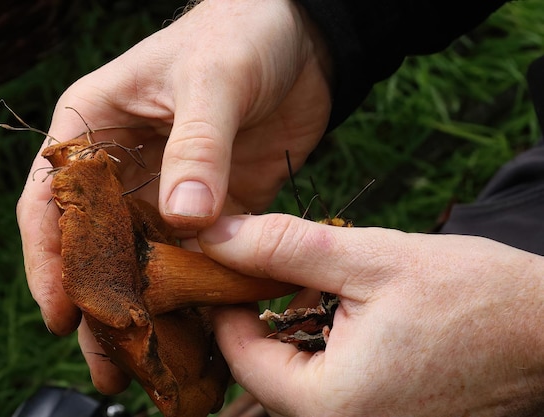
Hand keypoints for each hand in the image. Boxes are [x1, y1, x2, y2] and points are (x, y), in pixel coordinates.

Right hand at [16, 0, 331, 392]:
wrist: (301, 40)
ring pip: (149, 256)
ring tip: (149, 360)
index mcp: (96, 125)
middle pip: (100, 242)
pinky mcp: (215, 203)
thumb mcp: (212, 80)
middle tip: (107, 359)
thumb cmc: (241, 33)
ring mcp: (170, 188)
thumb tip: (184, 220)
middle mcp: (126, 164)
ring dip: (150, 305)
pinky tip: (202, 324)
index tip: (62, 311)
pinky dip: (200, 287)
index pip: (54, 199)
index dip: (50, 258)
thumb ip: (197, 148)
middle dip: (100, 300)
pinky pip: (201, 253)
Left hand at [199, 214, 543, 415]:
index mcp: (331, 405)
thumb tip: (214, 234)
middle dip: (261, 312)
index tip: (228, 261)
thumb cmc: (474, 297)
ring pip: (295, 376)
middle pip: (264, 369)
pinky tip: (340, 309)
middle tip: (270, 264)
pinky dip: (320, 346)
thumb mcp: (371, 259)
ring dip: (290, 327)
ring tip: (312, 281)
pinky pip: (328, 386)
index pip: (240, 355)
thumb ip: (283, 246)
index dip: (227, 301)